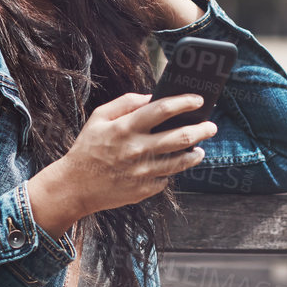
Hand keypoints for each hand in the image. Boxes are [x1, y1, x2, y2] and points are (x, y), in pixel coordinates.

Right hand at [25, 91, 216, 235]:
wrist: (74, 187)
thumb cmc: (88, 148)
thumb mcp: (99, 117)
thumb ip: (126, 103)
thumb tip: (152, 96)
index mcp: (125, 128)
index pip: (162, 109)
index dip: (184, 102)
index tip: (198, 100)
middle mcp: (136, 149)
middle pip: (181, 137)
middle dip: (202, 129)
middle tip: (211, 126)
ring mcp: (142, 172)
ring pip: (181, 161)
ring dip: (195, 153)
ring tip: (199, 149)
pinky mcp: (144, 190)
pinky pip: (166, 178)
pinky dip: (171, 170)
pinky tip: (171, 166)